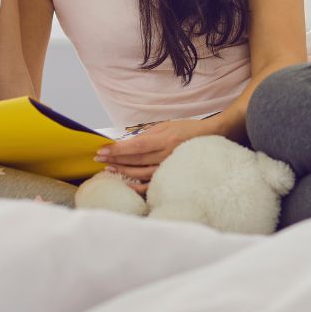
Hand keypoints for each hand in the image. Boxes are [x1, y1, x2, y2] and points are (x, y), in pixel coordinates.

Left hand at [94, 119, 215, 194]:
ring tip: (109, 169)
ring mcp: (170, 166)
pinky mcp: (173, 175)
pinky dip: (139, 186)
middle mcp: (167, 154)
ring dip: (123, 171)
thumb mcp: (167, 125)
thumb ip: (148, 134)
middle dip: (116, 159)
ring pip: (142, 173)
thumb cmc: (187, 129)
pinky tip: (127, 184)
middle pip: (136, 160)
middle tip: (99, 159)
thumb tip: (127, 142)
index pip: (136, 145)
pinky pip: (153, 184)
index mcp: (165, 139)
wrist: (211, 138)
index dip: (118, 149)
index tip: (103, 149)